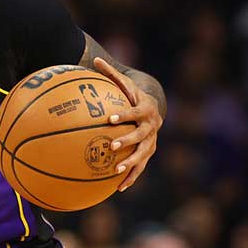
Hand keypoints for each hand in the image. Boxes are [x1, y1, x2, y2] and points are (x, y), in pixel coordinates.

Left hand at [92, 57, 161, 191]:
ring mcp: (151, 142)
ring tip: (116, 170)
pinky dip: (131, 177)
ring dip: (131, 163)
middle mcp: (151, 127)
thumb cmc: (132, 94)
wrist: (154, 108)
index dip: (124, 115)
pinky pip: (140, 167)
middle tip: (112, 146)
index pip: (134, 112)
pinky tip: (118, 188)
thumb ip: (110, 73)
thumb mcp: (124, 83)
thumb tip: (94, 59)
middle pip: (140, 135)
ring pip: (143, 154)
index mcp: (144, 109)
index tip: (109, 119)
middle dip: (127, 141)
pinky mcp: (148, 153)